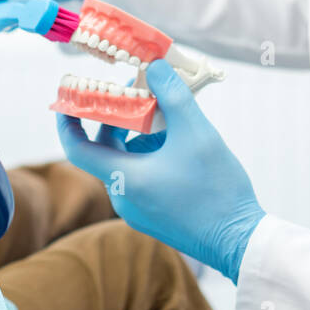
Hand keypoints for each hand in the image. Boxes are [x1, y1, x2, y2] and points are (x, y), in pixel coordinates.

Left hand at [56, 58, 264, 283]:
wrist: (240, 241)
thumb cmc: (217, 189)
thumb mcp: (196, 133)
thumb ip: (172, 95)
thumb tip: (154, 67)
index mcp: (124, 179)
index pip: (78, 148)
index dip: (68, 120)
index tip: (69, 96)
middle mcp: (123, 198)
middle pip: (105, 150)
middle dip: (118, 116)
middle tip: (135, 90)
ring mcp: (137, 210)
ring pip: (125, 162)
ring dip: (139, 135)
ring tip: (167, 115)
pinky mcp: (153, 215)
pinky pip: (139, 177)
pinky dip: (149, 155)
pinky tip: (177, 143)